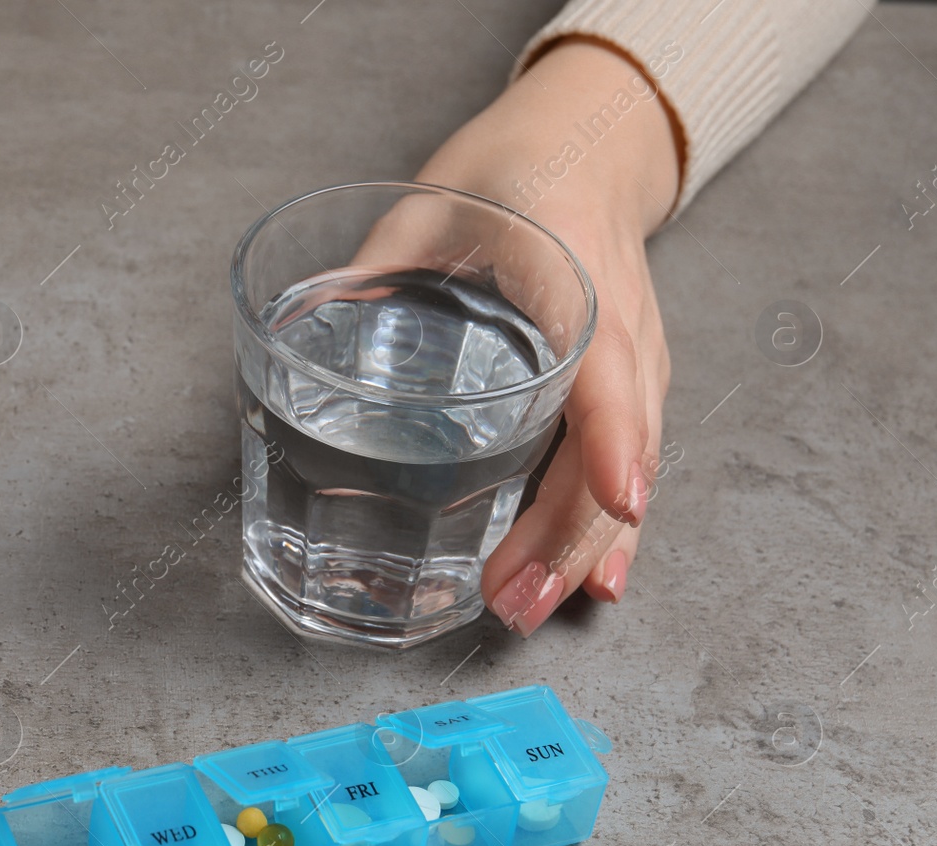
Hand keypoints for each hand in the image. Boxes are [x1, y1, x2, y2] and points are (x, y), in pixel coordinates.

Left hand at [412, 40, 680, 634]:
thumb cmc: (508, 172)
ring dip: (583, 546)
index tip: (617, 497)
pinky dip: (610, 525)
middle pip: (615, 443)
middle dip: (568, 532)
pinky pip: (628, 460)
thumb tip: (299, 330)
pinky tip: (594, 583)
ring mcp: (637, 357)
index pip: (607, 361)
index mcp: (575, 265)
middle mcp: (622, 321)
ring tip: (531, 609)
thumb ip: (375, 264)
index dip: (611, 434)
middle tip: (509, 600)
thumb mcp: (430, 201)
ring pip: (628, 465)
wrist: (589, 146)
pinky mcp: (631, 383)